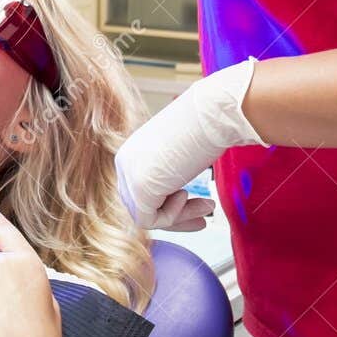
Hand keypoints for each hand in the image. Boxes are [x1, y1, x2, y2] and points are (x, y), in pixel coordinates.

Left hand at [115, 57, 262, 230]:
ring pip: (144, 215)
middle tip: (204, 217)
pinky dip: (172, 217)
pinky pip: (148, 221)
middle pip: (141, 205)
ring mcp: (128, 175)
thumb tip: (174, 196)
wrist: (212, 115)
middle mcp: (124, 162)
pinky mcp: (138, 187)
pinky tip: (186, 193)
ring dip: (178, 217)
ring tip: (208, 206)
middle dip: (174, 215)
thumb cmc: (204, 128)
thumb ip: (170, 173)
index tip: (197, 206)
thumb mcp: (179, 155)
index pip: (142, 191)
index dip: (169, 204)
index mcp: (133, 152)